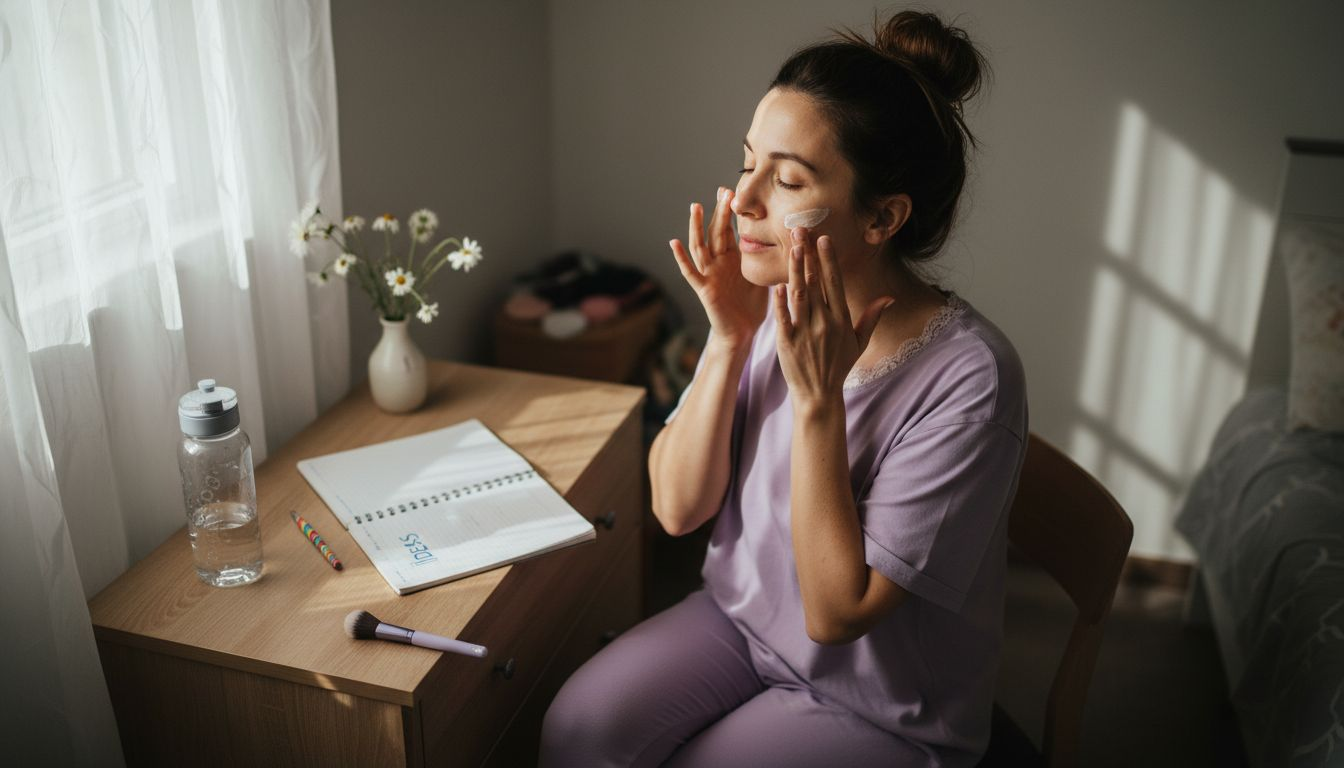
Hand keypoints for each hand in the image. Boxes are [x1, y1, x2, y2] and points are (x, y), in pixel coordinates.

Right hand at [669, 188, 767, 348]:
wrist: (742, 332)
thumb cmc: (752, 307)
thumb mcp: (763, 276)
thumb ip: (768, 259)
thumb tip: (791, 239)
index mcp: (734, 258)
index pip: (730, 229)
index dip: (730, 211)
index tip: (732, 191)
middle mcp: (719, 263)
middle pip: (716, 232)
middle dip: (719, 212)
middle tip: (722, 191)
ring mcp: (709, 274)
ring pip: (700, 246)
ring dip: (696, 226)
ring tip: (695, 206)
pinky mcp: (704, 289)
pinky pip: (690, 272)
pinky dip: (681, 257)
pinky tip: (674, 242)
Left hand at [773, 228, 892, 407]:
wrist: (818, 394)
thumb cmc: (838, 366)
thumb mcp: (859, 343)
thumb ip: (871, 317)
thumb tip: (888, 297)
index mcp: (841, 319)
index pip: (834, 282)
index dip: (828, 259)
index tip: (824, 239)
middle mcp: (824, 322)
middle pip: (815, 282)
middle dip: (808, 254)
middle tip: (801, 230)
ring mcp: (805, 331)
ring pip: (800, 294)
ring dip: (795, 269)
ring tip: (791, 247)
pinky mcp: (787, 342)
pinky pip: (783, 317)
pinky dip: (780, 301)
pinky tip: (778, 284)